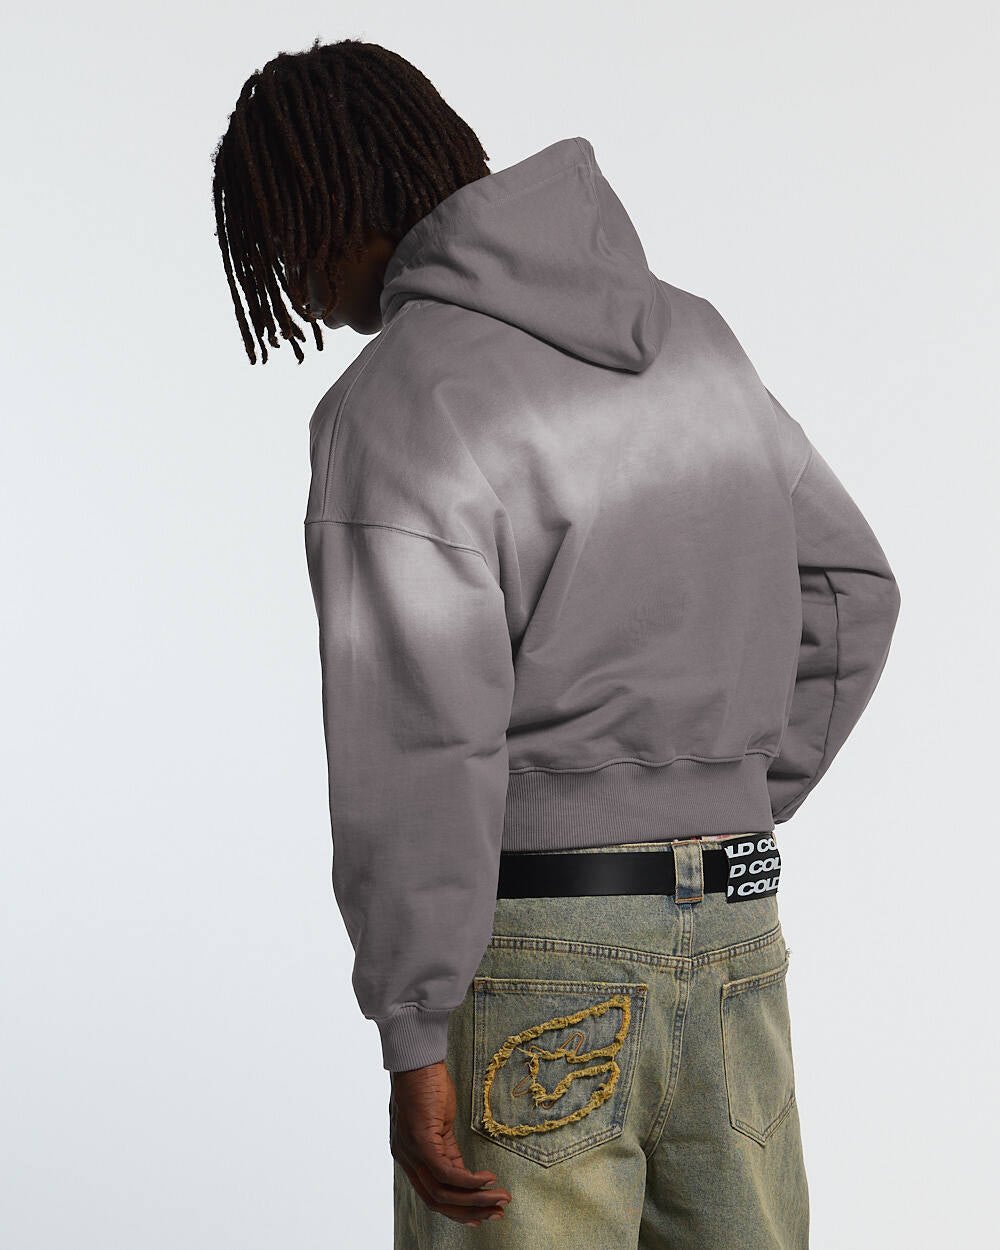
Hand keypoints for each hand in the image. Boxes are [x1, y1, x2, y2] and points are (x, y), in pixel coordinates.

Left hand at [389, 1060, 511, 1226]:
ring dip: (476, 1199)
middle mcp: (406, 1159)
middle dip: (470, 1211)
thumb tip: (464, 1175)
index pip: (431, 1195)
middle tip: (497, 1214)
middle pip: (437, 1201)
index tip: (480, 1215)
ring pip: (443, 1192)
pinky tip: (488, 1179)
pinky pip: (447, 1173)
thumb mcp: (438, 1124)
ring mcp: (412, 1152)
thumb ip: (446, 1150)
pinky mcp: (421, 1141)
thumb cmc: (426, 1084)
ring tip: (501, 1198)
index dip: (457, 1209)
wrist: (416, 1059)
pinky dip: (469, 1181)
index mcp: (409, 1157)